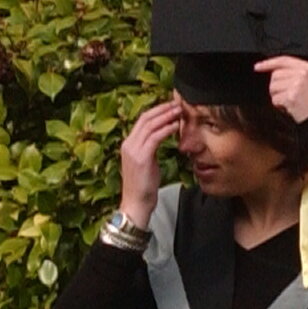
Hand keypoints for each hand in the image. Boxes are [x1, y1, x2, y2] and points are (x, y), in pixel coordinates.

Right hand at [117, 98, 188, 219]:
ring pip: (150, 125)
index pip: (142, 121)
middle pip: (145, 118)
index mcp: (128, 145)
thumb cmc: (143, 187)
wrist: (135, 205)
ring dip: (167, 116)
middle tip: (177, 103)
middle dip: (163, 109)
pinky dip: (167, 129)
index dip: (157, 111)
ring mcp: (133, 151)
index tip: (171, 106)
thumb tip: (162, 138)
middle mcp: (128, 144)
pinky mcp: (141, 158)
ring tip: (179, 111)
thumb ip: (150, 149)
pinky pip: (155, 137)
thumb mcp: (146, 163)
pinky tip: (176, 126)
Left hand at [256, 54, 307, 122]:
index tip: (258, 66)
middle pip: (275, 75)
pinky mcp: (291, 97)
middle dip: (276, 86)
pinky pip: (275, 99)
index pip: (284, 60)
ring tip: (291, 102)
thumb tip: (277, 73)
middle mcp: (303, 74)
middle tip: (287, 96)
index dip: (269, 63)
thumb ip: (299, 74)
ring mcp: (297, 85)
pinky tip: (291, 108)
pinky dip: (280, 106)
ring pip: (273, 87)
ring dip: (277, 97)